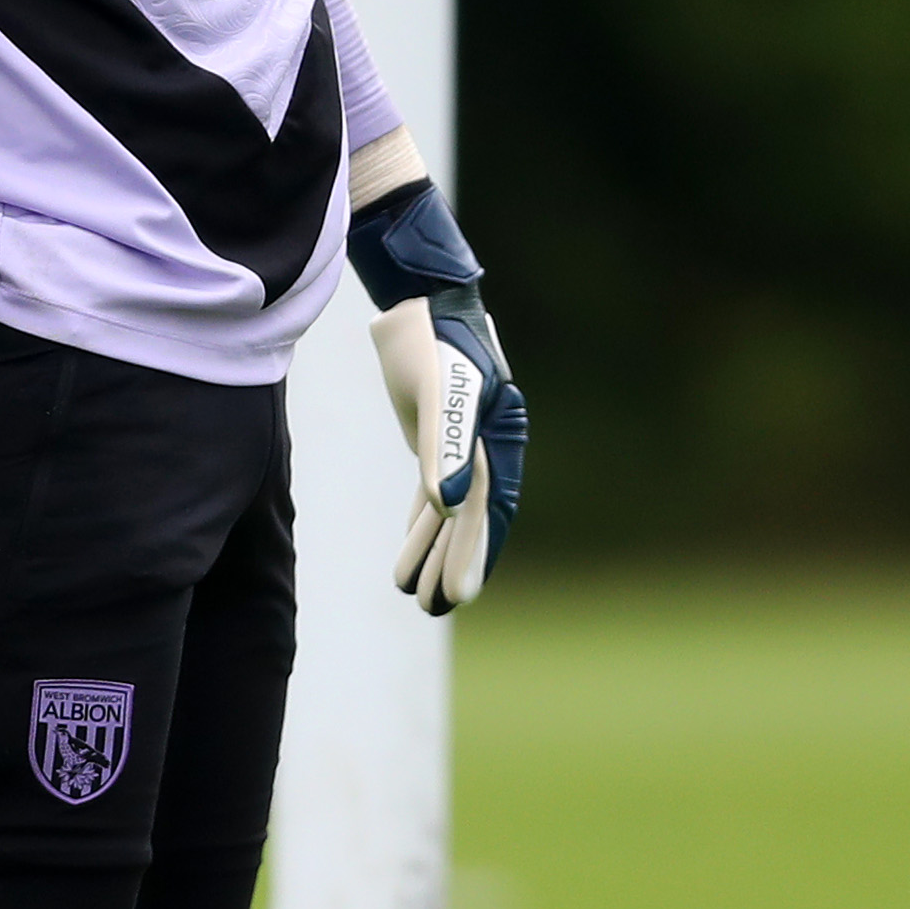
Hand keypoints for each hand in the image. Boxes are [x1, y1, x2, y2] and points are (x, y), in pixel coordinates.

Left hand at [350, 178, 527, 613]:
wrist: (420, 300)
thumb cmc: (433, 342)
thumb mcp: (438, 394)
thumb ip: (444, 448)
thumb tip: (448, 507)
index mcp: (499, 439)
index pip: (489, 510)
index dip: (476, 554)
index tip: (459, 596)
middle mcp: (487, 446)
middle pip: (471, 517)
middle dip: (452, 563)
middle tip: (431, 608)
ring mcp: (462, 443)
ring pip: (449, 508)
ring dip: (432, 549)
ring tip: (409, 592)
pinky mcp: (436, 437)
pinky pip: (434, 489)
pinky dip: (423, 521)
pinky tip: (414, 548)